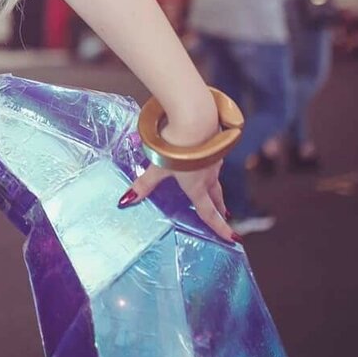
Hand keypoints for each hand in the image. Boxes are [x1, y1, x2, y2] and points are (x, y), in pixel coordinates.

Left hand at [117, 114, 237, 243]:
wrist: (196, 118)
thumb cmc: (177, 147)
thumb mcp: (157, 166)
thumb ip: (144, 184)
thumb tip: (126, 201)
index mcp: (196, 186)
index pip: (208, 212)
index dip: (219, 227)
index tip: (231, 238)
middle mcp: (209, 175)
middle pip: (216, 196)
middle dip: (220, 208)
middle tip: (225, 217)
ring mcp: (213, 159)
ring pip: (216, 178)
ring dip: (217, 188)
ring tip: (216, 193)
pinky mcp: (214, 144)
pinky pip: (214, 160)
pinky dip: (212, 166)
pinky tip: (207, 160)